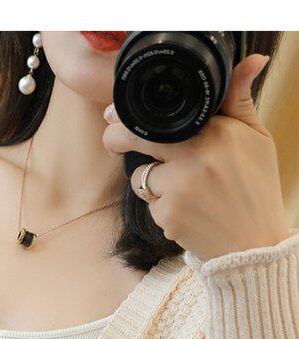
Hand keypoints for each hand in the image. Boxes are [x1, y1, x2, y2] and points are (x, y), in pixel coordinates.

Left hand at [102, 53, 290, 260]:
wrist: (254, 246)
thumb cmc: (256, 190)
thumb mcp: (257, 139)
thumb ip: (240, 100)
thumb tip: (252, 60)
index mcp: (216, 131)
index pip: (161, 115)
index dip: (130, 115)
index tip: (116, 115)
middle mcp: (195, 156)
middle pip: (135, 138)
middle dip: (116, 139)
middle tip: (113, 142)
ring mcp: (179, 187)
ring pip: (141, 178)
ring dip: (152, 184)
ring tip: (185, 193)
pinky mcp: (168, 216)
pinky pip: (151, 206)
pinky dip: (164, 211)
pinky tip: (188, 214)